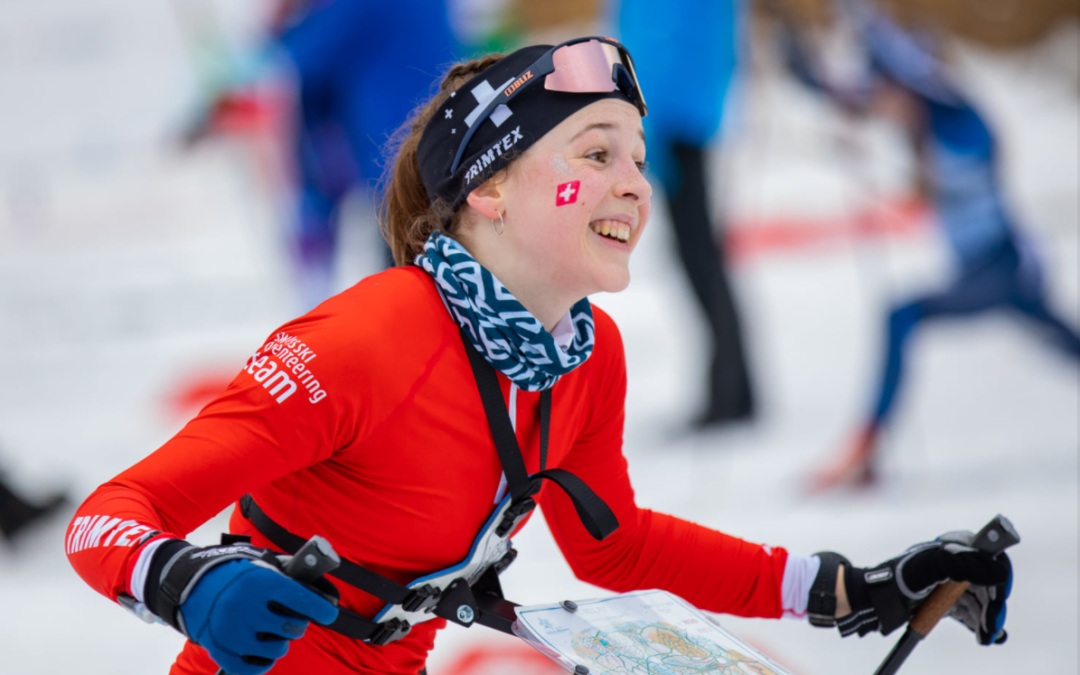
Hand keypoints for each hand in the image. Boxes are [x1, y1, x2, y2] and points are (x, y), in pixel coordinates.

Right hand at [144, 541, 338, 674]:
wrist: (190, 585)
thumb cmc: (234, 574)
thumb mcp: (261, 567)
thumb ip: (289, 579)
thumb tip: (322, 596)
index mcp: (260, 583)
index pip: (302, 599)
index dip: (320, 609)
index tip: (328, 613)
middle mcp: (247, 609)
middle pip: (293, 628)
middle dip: (298, 623)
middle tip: (292, 618)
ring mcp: (233, 633)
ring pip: (278, 650)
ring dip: (280, 642)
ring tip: (271, 632)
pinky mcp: (221, 652)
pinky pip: (255, 668)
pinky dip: (262, 661)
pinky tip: (261, 649)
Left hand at [838, 531, 1010, 641]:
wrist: (880, 597)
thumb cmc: (904, 575)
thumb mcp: (935, 566)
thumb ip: (966, 565)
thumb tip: (1000, 571)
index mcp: (955, 547)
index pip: (989, 558)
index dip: (998, 578)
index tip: (998, 598)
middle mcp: (956, 562)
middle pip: (986, 583)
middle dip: (992, 605)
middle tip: (992, 626)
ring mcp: (951, 581)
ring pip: (979, 599)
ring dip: (986, 618)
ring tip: (987, 635)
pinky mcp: (945, 597)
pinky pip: (968, 609)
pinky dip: (977, 622)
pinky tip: (982, 634)